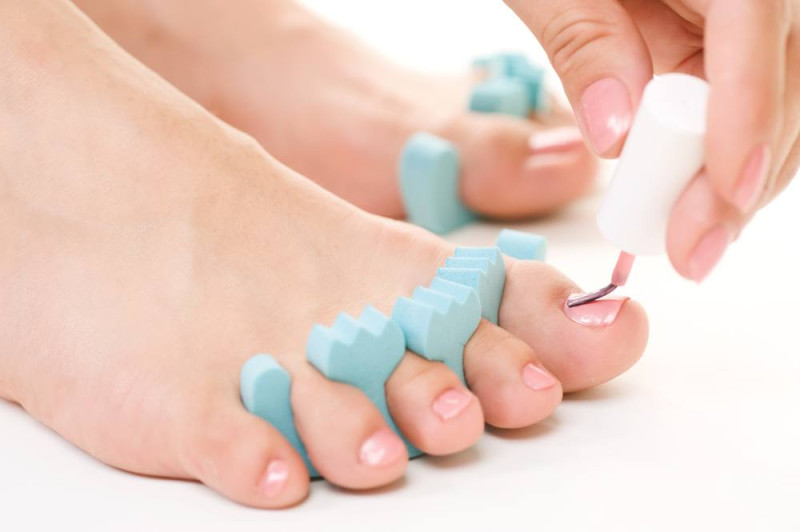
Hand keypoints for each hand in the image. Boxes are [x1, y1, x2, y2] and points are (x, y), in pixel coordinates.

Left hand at [506, 0, 799, 280]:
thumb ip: (584, 40)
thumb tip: (616, 132)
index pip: (756, 23)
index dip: (745, 119)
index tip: (722, 197)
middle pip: (783, 78)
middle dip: (740, 173)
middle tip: (691, 246)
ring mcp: (749, 9)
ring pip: (776, 98)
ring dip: (735, 173)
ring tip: (690, 235)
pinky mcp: (726, 32)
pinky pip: (741, 94)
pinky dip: (716, 148)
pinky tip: (691, 194)